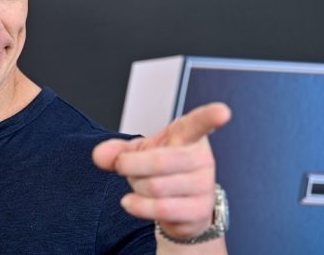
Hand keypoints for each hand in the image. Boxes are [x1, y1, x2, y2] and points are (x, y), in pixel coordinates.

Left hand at [92, 103, 230, 239]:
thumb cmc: (162, 170)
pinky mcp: (199, 211)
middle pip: (160, 161)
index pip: (199, 124)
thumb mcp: (138, 152)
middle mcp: (201, 158)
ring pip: (156, 187)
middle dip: (131, 165)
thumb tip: (100, 155)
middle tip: (123, 166)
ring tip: (138, 184)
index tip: (223, 112)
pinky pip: (162, 209)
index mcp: (188, 136)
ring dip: (136, 187)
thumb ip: (117, 150)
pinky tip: (131, 202)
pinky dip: (139, 206)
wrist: (179, 206)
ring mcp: (204, 185)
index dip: (210, 117)